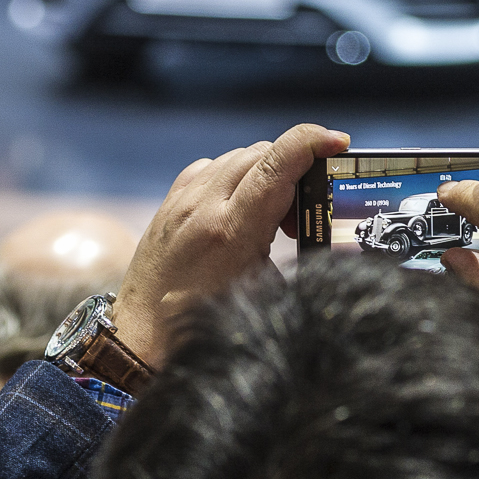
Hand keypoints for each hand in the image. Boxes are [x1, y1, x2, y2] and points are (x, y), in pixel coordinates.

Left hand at [112, 124, 348, 367]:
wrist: (140, 335)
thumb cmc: (202, 324)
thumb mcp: (261, 296)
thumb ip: (294, 263)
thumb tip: (331, 242)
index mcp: (229, 231)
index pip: (276, 165)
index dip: (311, 143)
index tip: (337, 142)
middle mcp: (202, 205)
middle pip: (263, 154)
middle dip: (295, 169)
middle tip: (304, 212)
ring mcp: (182, 199)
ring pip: (239, 156)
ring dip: (267, 172)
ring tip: (273, 217)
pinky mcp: (170, 200)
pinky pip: (213, 167)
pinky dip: (237, 176)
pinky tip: (241, 206)